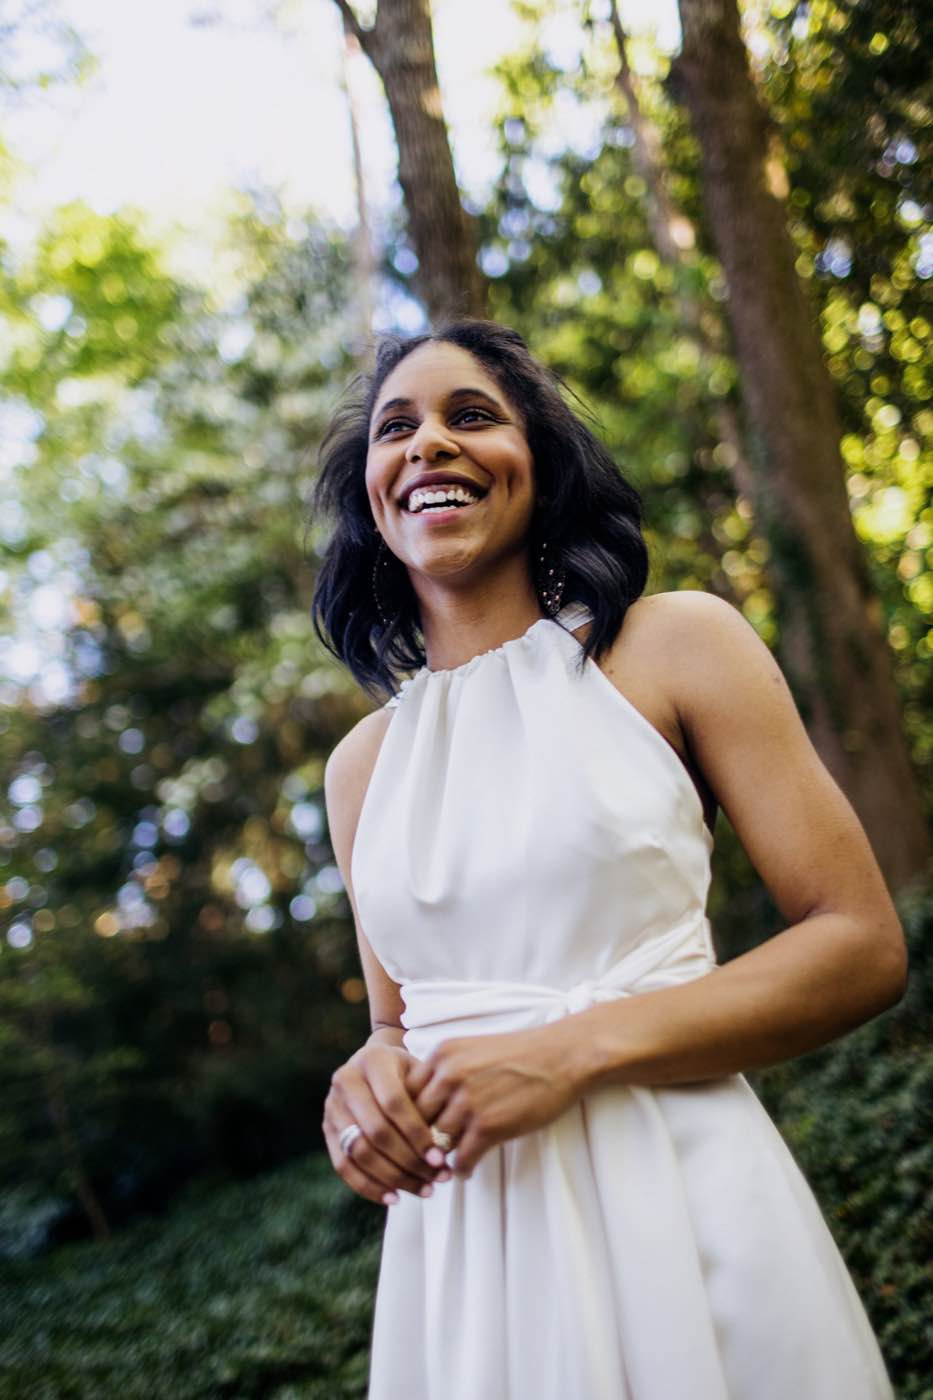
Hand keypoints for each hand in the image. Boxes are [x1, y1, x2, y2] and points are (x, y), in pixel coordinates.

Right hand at [323, 1042, 451, 1204]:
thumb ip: (429, 1099)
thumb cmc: (408, 1072)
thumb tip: (445, 1144)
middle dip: (408, 1161)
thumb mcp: (420, 1072)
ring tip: (423, 1190)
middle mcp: (345, 1080)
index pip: (394, 1102)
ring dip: (393, 1178)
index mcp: (372, 1060)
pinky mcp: (327, 1130)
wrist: (376, 1065)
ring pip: (358, 1152)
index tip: (440, 1157)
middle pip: (375, 1131)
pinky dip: (369, 1186)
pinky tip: (394, 1197)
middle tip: (436, 1179)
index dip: (417, 1133)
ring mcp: (332, 1106)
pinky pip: (343, 1166)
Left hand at [404, 1027, 582, 1179]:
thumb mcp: (471, 1050)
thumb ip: (445, 1071)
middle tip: (423, 1156)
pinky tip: (467, 1169)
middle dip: (419, 1140)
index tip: (415, 1130)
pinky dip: (461, 1169)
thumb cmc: (520, 1054)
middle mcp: (449, 1076)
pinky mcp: (488, 1126)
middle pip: (417, 1120)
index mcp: (442, 1055)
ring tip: (443, 1168)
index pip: (406, 1094)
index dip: (409, 1116)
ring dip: (439, 1159)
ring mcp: (468, 1102)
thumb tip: (425, 1103)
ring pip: (436, 1143)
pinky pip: (461, 1159)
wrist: (562, 1057)